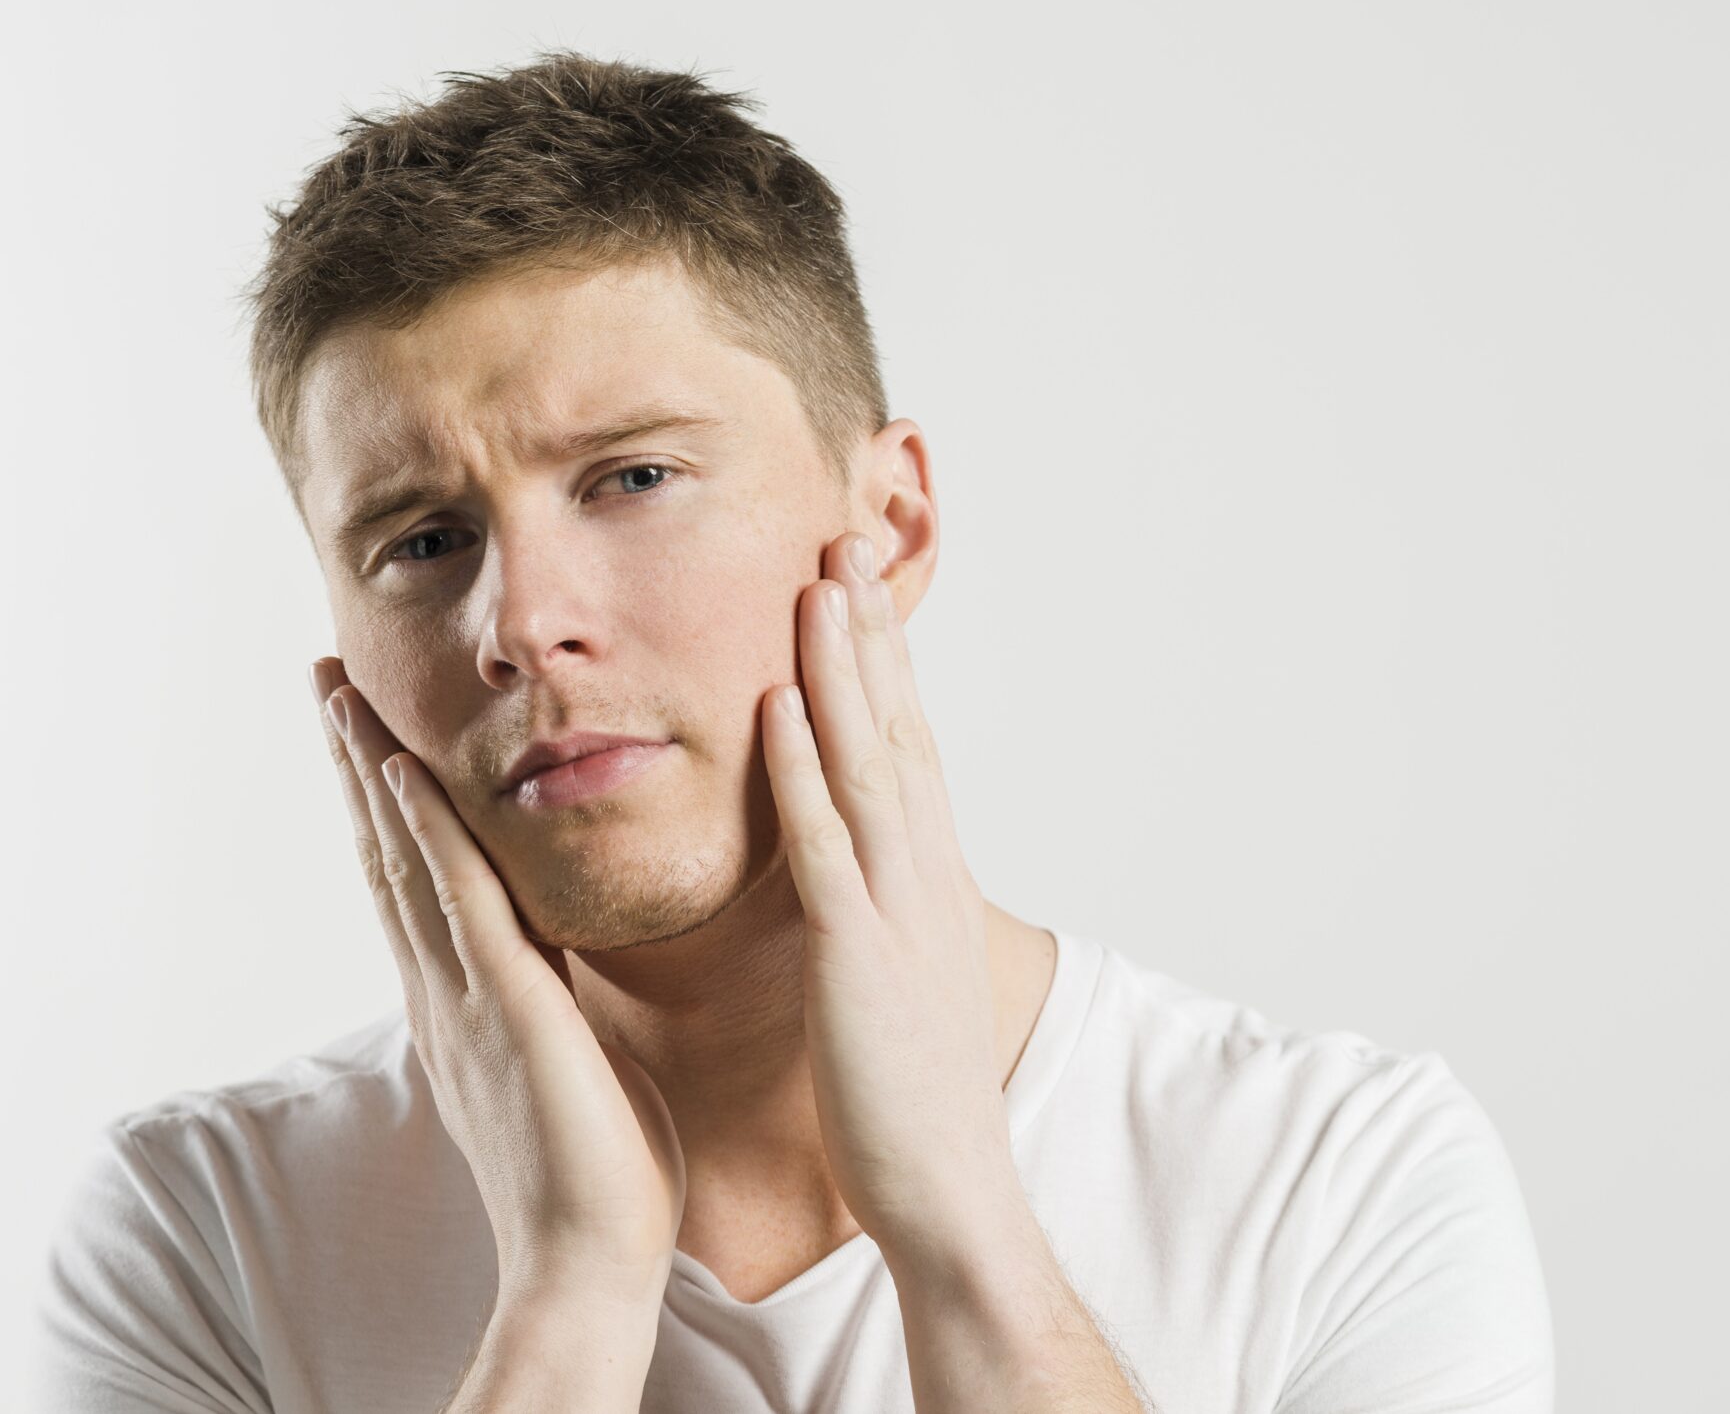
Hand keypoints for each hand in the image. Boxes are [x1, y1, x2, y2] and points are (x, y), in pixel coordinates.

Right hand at [311, 660, 687, 1310]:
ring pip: (405, 860)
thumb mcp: (571, 1061)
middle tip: (327, 680)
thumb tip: (566, 957)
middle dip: (355, 765)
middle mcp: (444, 992)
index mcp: (461, 1005)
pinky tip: (403, 771)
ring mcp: (464, 997)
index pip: (411, 883)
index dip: (384, 806)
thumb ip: (557, 1000)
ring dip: (370, 770)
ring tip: (341, 692)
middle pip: (385, 854)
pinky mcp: (505, 1007)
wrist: (585, 1264)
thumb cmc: (597, 1177)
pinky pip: (459, 901)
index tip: (367, 734)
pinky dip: (426, 833)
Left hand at [760, 531, 1023, 1258]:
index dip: (884, 665)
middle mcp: (923, 877)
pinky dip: (804, 768)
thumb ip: (883, 914)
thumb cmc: (911, 1099)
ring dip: (843, 668)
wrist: (950, 1192)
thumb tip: (864, 872)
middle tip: (845, 538)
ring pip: (869, 762)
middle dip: (872, 634)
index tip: (858, 590)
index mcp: (928, 883)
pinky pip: (826, 844)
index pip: (907, 748)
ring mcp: (896, 909)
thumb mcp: (903, 980)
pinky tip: (779, 704)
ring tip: (819, 582)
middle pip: (898, 728)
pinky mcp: (857, 952)